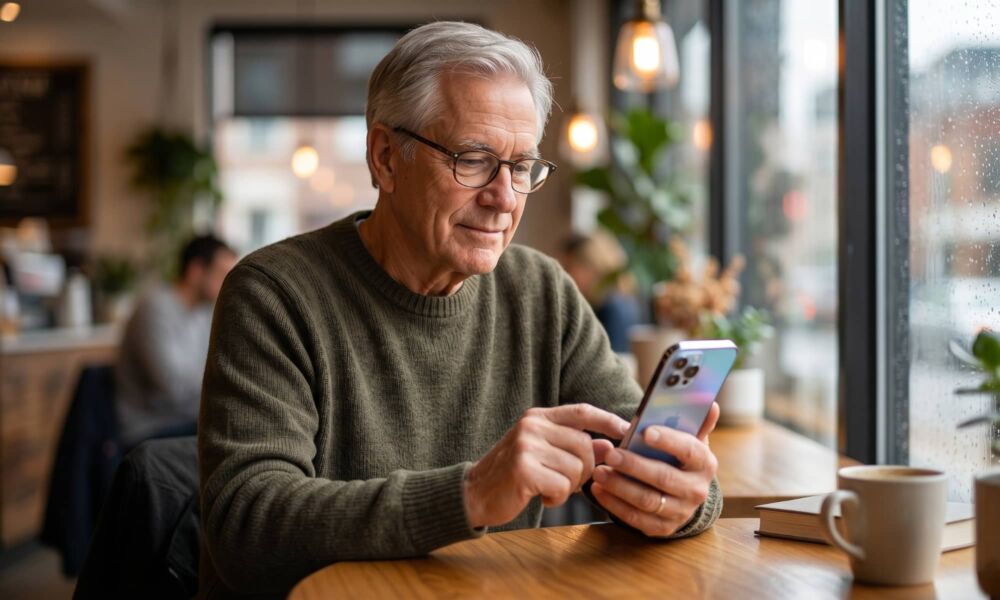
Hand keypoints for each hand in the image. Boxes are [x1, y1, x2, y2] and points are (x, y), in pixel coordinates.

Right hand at [464, 404, 630, 528]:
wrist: (474, 493)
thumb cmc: (513, 474)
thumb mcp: (543, 453)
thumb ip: (573, 447)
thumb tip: (610, 447)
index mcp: (538, 417)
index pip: (582, 411)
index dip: (608, 420)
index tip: (627, 430)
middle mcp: (532, 426)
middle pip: (585, 445)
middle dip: (585, 470)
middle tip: (566, 482)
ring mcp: (527, 446)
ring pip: (576, 468)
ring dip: (568, 487)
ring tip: (548, 488)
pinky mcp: (523, 469)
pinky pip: (562, 486)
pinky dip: (556, 498)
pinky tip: (540, 497)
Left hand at [590, 402, 719, 537]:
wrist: (684, 495)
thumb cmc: (681, 458)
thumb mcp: (692, 439)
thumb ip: (698, 422)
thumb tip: (712, 405)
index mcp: (705, 463)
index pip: (689, 450)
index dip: (668, 440)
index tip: (645, 432)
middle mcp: (697, 490)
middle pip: (664, 478)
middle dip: (634, 465)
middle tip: (610, 453)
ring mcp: (680, 512)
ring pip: (647, 500)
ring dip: (619, 486)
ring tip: (599, 471)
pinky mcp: (662, 527)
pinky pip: (635, 518)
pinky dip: (614, 504)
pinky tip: (599, 489)